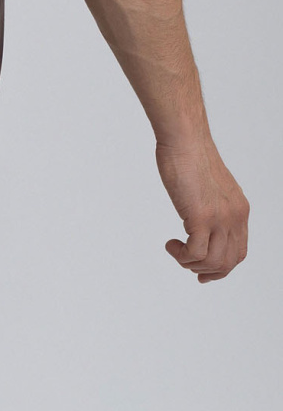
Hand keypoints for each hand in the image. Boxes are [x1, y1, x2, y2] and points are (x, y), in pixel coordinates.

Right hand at [155, 135, 248, 282]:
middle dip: (206, 270)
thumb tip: (201, 222)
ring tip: (175, 249)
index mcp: (240, 210)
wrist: (185, 139)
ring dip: (189, 263)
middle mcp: (235, 216)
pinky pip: (196, 253)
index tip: (202, 270)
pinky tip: (171, 243)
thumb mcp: (211, 187)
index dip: (221, 267)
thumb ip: (213, 206)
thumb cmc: (190, 156)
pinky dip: (181, 255)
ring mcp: (220, 218)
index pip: (239, 251)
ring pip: (212, 261)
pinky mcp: (201, 217)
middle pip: (228, 261)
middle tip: (185, 262)